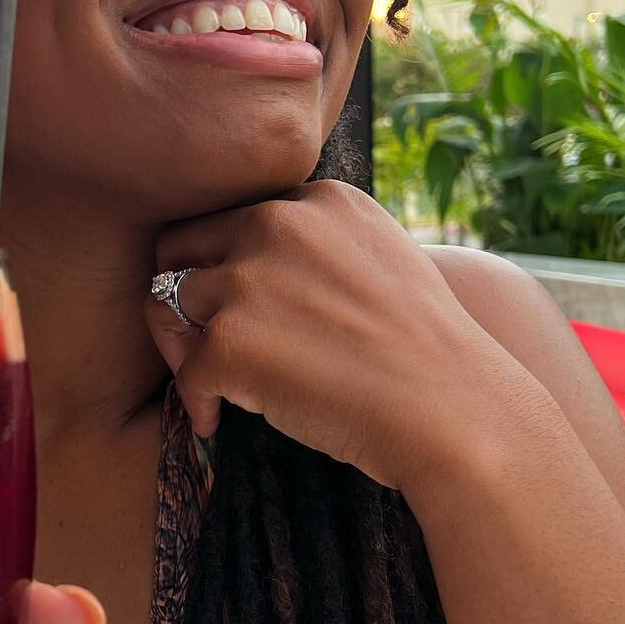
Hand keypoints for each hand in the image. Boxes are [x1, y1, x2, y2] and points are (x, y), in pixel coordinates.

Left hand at [145, 181, 536, 495]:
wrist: (454, 412)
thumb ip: (320, 246)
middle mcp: (277, 223)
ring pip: (170, 304)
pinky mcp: (229, 342)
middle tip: (205, 343)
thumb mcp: (383, 259)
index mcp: (317, 199)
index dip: (226, 264)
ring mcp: (248, 281)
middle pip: (182, 247)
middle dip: (188, 295)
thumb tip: (251, 273)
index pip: (233, 216)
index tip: (246, 309)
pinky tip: (219, 423)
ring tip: (218, 385)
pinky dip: (196, 404)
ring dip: (186, 347)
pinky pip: (183, 373)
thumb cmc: (426, 354)